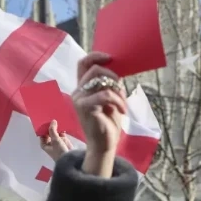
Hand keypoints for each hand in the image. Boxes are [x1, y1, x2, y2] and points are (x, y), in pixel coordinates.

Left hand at [39, 120, 74, 160]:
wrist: (69, 159)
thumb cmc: (59, 151)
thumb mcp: (54, 140)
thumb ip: (53, 130)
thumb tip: (53, 121)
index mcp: (44, 144)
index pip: (42, 135)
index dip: (43, 129)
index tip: (46, 122)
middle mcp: (50, 143)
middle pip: (48, 133)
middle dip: (50, 127)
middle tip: (52, 120)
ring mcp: (57, 142)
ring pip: (55, 133)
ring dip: (56, 128)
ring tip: (57, 121)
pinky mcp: (64, 141)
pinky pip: (61, 134)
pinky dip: (62, 130)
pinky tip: (62, 125)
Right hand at [74, 52, 126, 176]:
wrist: (104, 144)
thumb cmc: (108, 122)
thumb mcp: (111, 98)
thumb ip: (110, 84)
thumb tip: (117, 68)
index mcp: (82, 87)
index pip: (83, 63)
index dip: (95, 56)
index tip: (110, 58)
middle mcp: (78, 91)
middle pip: (94, 69)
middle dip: (113, 75)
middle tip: (121, 89)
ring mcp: (79, 99)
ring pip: (100, 80)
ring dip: (117, 90)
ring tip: (122, 103)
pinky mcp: (84, 107)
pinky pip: (104, 94)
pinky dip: (117, 100)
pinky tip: (122, 110)